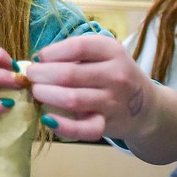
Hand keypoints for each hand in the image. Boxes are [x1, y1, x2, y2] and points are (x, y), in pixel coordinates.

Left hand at [25, 33, 153, 141]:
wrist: (145, 106)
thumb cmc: (112, 75)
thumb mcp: (101, 55)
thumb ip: (73, 54)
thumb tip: (36, 61)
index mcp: (111, 51)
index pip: (77, 47)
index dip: (51, 52)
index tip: (39, 58)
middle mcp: (115, 75)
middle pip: (69, 74)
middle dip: (41, 75)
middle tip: (30, 76)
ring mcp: (112, 101)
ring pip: (72, 99)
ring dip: (46, 95)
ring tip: (36, 92)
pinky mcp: (107, 125)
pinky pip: (83, 129)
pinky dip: (62, 126)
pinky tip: (47, 119)